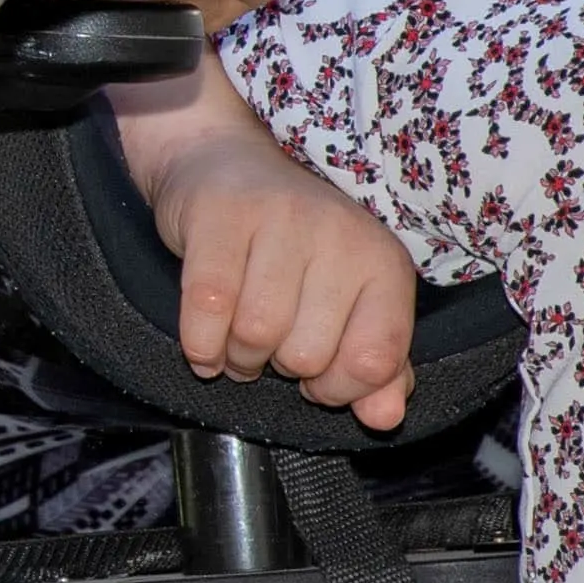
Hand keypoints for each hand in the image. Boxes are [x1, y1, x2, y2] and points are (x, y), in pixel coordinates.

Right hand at [139, 119, 420, 432]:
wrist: (224, 164)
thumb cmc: (291, 247)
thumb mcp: (346, 302)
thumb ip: (374, 366)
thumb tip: (383, 418)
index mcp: (382, 263)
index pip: (374, 359)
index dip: (338, 389)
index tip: (317, 378)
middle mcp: (340, 235)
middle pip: (306, 355)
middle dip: (278, 369)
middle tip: (269, 348)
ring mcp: (280, 220)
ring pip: (256, 334)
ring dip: (236, 358)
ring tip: (236, 344)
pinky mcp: (220, 216)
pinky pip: (207, 305)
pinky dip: (200, 342)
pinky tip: (203, 346)